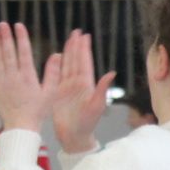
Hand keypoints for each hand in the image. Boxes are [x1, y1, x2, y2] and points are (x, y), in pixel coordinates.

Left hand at [0, 21, 54, 134]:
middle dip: (6, 36)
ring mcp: (1, 82)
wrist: (21, 127)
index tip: (18, 25)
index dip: (21, 37)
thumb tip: (56, 55)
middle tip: (3, 23)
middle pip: (8, 52)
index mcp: (28, 77)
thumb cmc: (38, 111)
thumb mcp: (50, 92)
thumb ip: (53, 73)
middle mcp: (13, 77)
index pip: (24, 52)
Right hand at [47, 28, 115, 154]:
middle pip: (76, 60)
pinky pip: (58, 75)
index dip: (84, 49)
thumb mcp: (96, 106)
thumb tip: (112, 73)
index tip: (85, 36)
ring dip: (68, 52)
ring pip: (67, 65)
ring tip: (69, 39)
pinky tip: (57, 56)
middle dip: (76, 46)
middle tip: (77, 32)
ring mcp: (68, 88)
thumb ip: (102, 89)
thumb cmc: (87, 124)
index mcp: (86, 85)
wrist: (74, 137)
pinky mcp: (58, 93)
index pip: (85, 63)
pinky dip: (57, 65)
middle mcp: (78, 84)